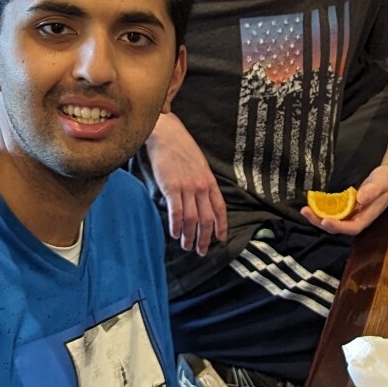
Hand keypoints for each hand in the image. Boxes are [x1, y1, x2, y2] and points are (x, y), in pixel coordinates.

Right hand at [146, 115, 228, 254]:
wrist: (166, 135)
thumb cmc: (181, 149)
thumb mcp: (200, 166)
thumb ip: (202, 183)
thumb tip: (201, 202)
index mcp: (210, 182)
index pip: (220, 209)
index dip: (221, 226)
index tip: (220, 239)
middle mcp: (201, 187)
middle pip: (207, 219)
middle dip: (205, 238)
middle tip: (201, 251)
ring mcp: (187, 187)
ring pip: (192, 219)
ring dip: (190, 236)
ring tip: (187, 246)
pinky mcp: (171, 187)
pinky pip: (176, 212)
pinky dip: (176, 226)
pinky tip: (174, 234)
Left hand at [302, 164, 387, 235]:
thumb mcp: (382, 181)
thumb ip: (372, 190)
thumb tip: (360, 198)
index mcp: (368, 216)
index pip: (352, 227)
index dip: (338, 227)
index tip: (325, 220)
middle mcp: (359, 218)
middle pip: (338, 228)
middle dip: (321, 222)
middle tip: (306, 212)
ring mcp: (352, 214)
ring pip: (334, 221)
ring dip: (318, 217)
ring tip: (305, 209)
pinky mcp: (347, 208)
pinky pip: (333, 212)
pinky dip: (322, 209)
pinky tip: (312, 203)